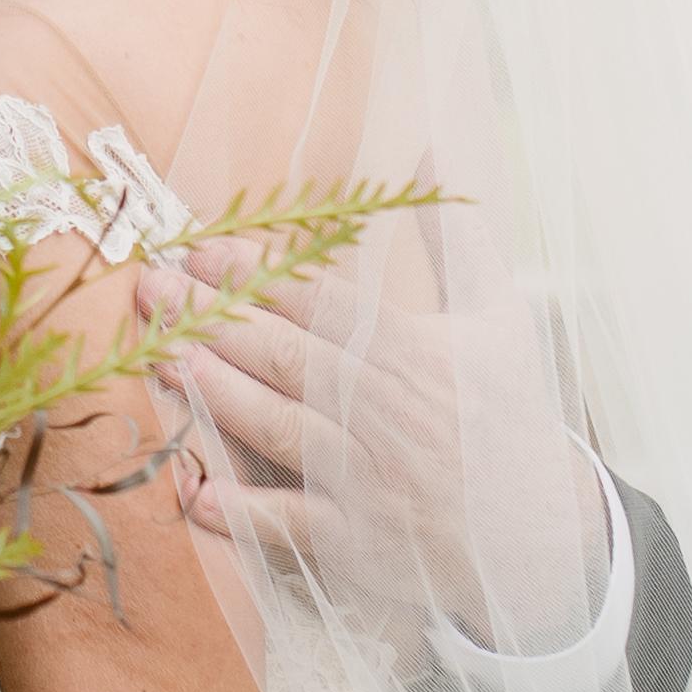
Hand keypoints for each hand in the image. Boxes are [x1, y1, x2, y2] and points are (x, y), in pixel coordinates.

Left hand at [152, 236, 611, 651]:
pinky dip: (248, 514)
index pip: (322, 302)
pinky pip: (294, 526)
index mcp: (414, 353)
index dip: (257, 273)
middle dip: (214, 319)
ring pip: (280, 428)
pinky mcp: (358, 540)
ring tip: (159, 360)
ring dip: (217, 395)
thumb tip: (435, 150)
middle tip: (150, 287)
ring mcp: (368, 479)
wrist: (541, 530)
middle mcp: (385, 412)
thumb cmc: (508, 413)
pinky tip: (199, 496)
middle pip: (287, 356)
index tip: (200, 246)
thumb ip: (458, 237)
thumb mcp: (500, 316)